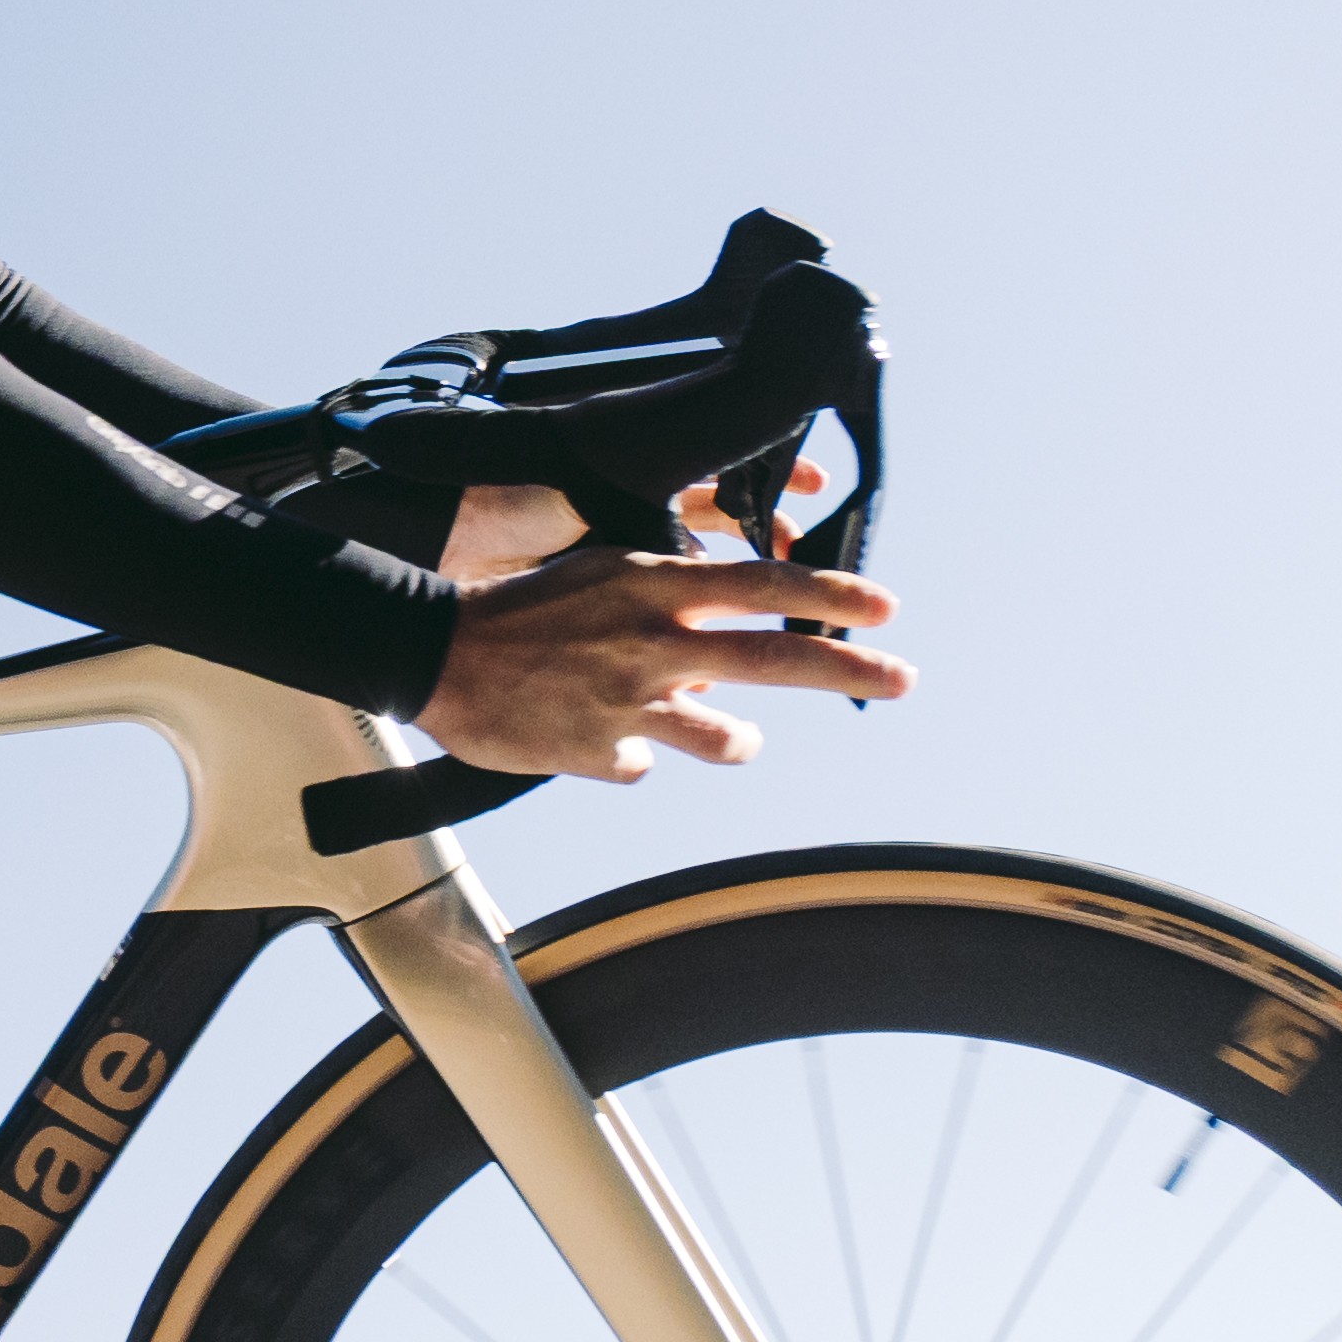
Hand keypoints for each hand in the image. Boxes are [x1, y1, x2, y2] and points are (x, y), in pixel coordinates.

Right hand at [419, 526, 906, 781]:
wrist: (436, 652)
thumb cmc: (523, 609)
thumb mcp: (603, 578)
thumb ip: (669, 602)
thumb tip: (720, 638)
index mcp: (653, 587)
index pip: (763, 583)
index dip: (831, 595)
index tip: (886, 607)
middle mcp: (654, 641)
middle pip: (775, 656)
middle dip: (850, 668)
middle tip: (906, 678)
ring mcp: (631, 700)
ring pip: (725, 736)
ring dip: (735, 739)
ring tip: (730, 737)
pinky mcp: (601, 751)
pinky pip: (647, 763)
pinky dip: (636, 754)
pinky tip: (601, 738)